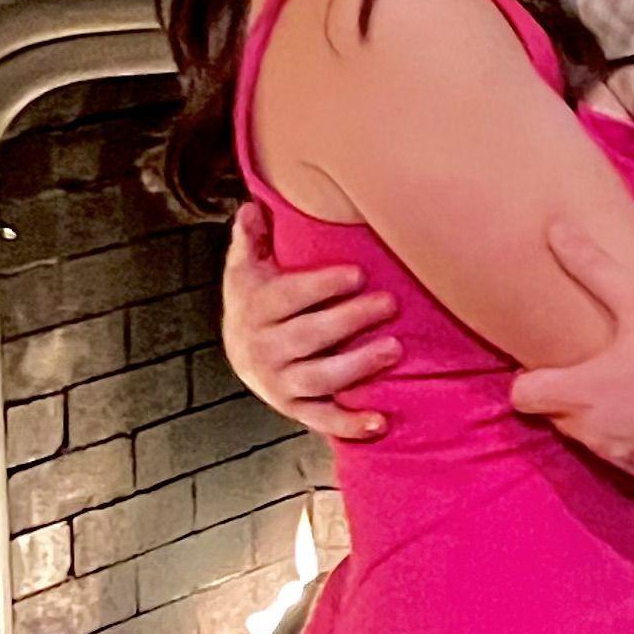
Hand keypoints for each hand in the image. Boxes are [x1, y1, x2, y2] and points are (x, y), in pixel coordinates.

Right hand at [221, 204, 399, 443]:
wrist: (240, 352)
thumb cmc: (256, 300)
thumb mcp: (247, 268)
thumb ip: (251, 239)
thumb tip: (252, 209)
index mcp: (255, 310)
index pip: (289, 296)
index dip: (323, 286)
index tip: (358, 274)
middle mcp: (264, 349)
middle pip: (308, 336)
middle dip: (349, 320)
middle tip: (389, 304)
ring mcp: (279, 383)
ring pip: (319, 377)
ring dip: (357, 366)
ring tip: (393, 349)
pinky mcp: (295, 409)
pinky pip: (322, 419)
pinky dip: (350, 425)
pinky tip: (381, 421)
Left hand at [508, 216, 633, 479]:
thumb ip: (591, 267)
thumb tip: (554, 230)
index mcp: (583, 391)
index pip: (522, 396)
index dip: (534, 377)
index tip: (558, 362)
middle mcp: (594, 433)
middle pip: (555, 417)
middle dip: (570, 395)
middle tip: (603, 367)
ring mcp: (622, 457)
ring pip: (588, 439)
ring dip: (599, 418)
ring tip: (633, 387)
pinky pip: (621, 456)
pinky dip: (629, 438)